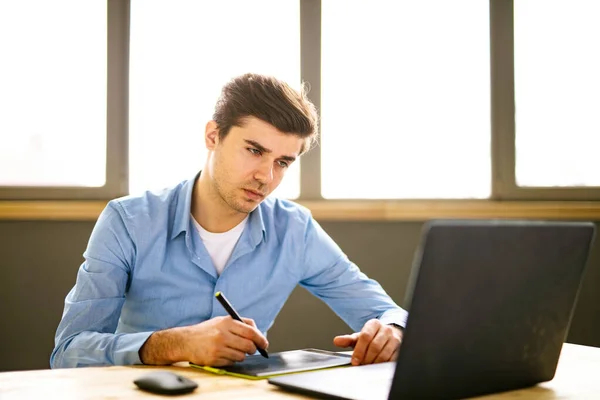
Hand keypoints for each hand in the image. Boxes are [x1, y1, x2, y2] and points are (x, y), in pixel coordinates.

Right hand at [140, 316, 267, 366]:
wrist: (186, 341)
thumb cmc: (207, 330)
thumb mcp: (222, 320)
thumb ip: (240, 323)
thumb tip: (258, 333)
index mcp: (226, 323)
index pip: (250, 331)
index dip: (260, 338)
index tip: (264, 343)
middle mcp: (222, 334)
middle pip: (248, 345)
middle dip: (253, 349)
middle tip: (252, 349)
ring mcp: (218, 348)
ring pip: (241, 356)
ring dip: (241, 355)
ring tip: (233, 350)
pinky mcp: (214, 359)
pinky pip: (231, 363)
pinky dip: (231, 360)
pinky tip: (223, 354)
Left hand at [333, 319, 401, 365]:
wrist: (389, 334)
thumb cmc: (372, 337)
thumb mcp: (359, 336)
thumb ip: (347, 339)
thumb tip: (336, 341)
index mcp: (374, 324)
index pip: (365, 336)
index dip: (359, 350)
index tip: (354, 361)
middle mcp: (386, 329)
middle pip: (374, 346)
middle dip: (366, 358)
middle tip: (361, 365)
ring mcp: (395, 338)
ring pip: (384, 354)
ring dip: (374, 363)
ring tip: (368, 366)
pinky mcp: (401, 348)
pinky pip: (392, 359)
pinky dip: (383, 365)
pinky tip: (378, 366)